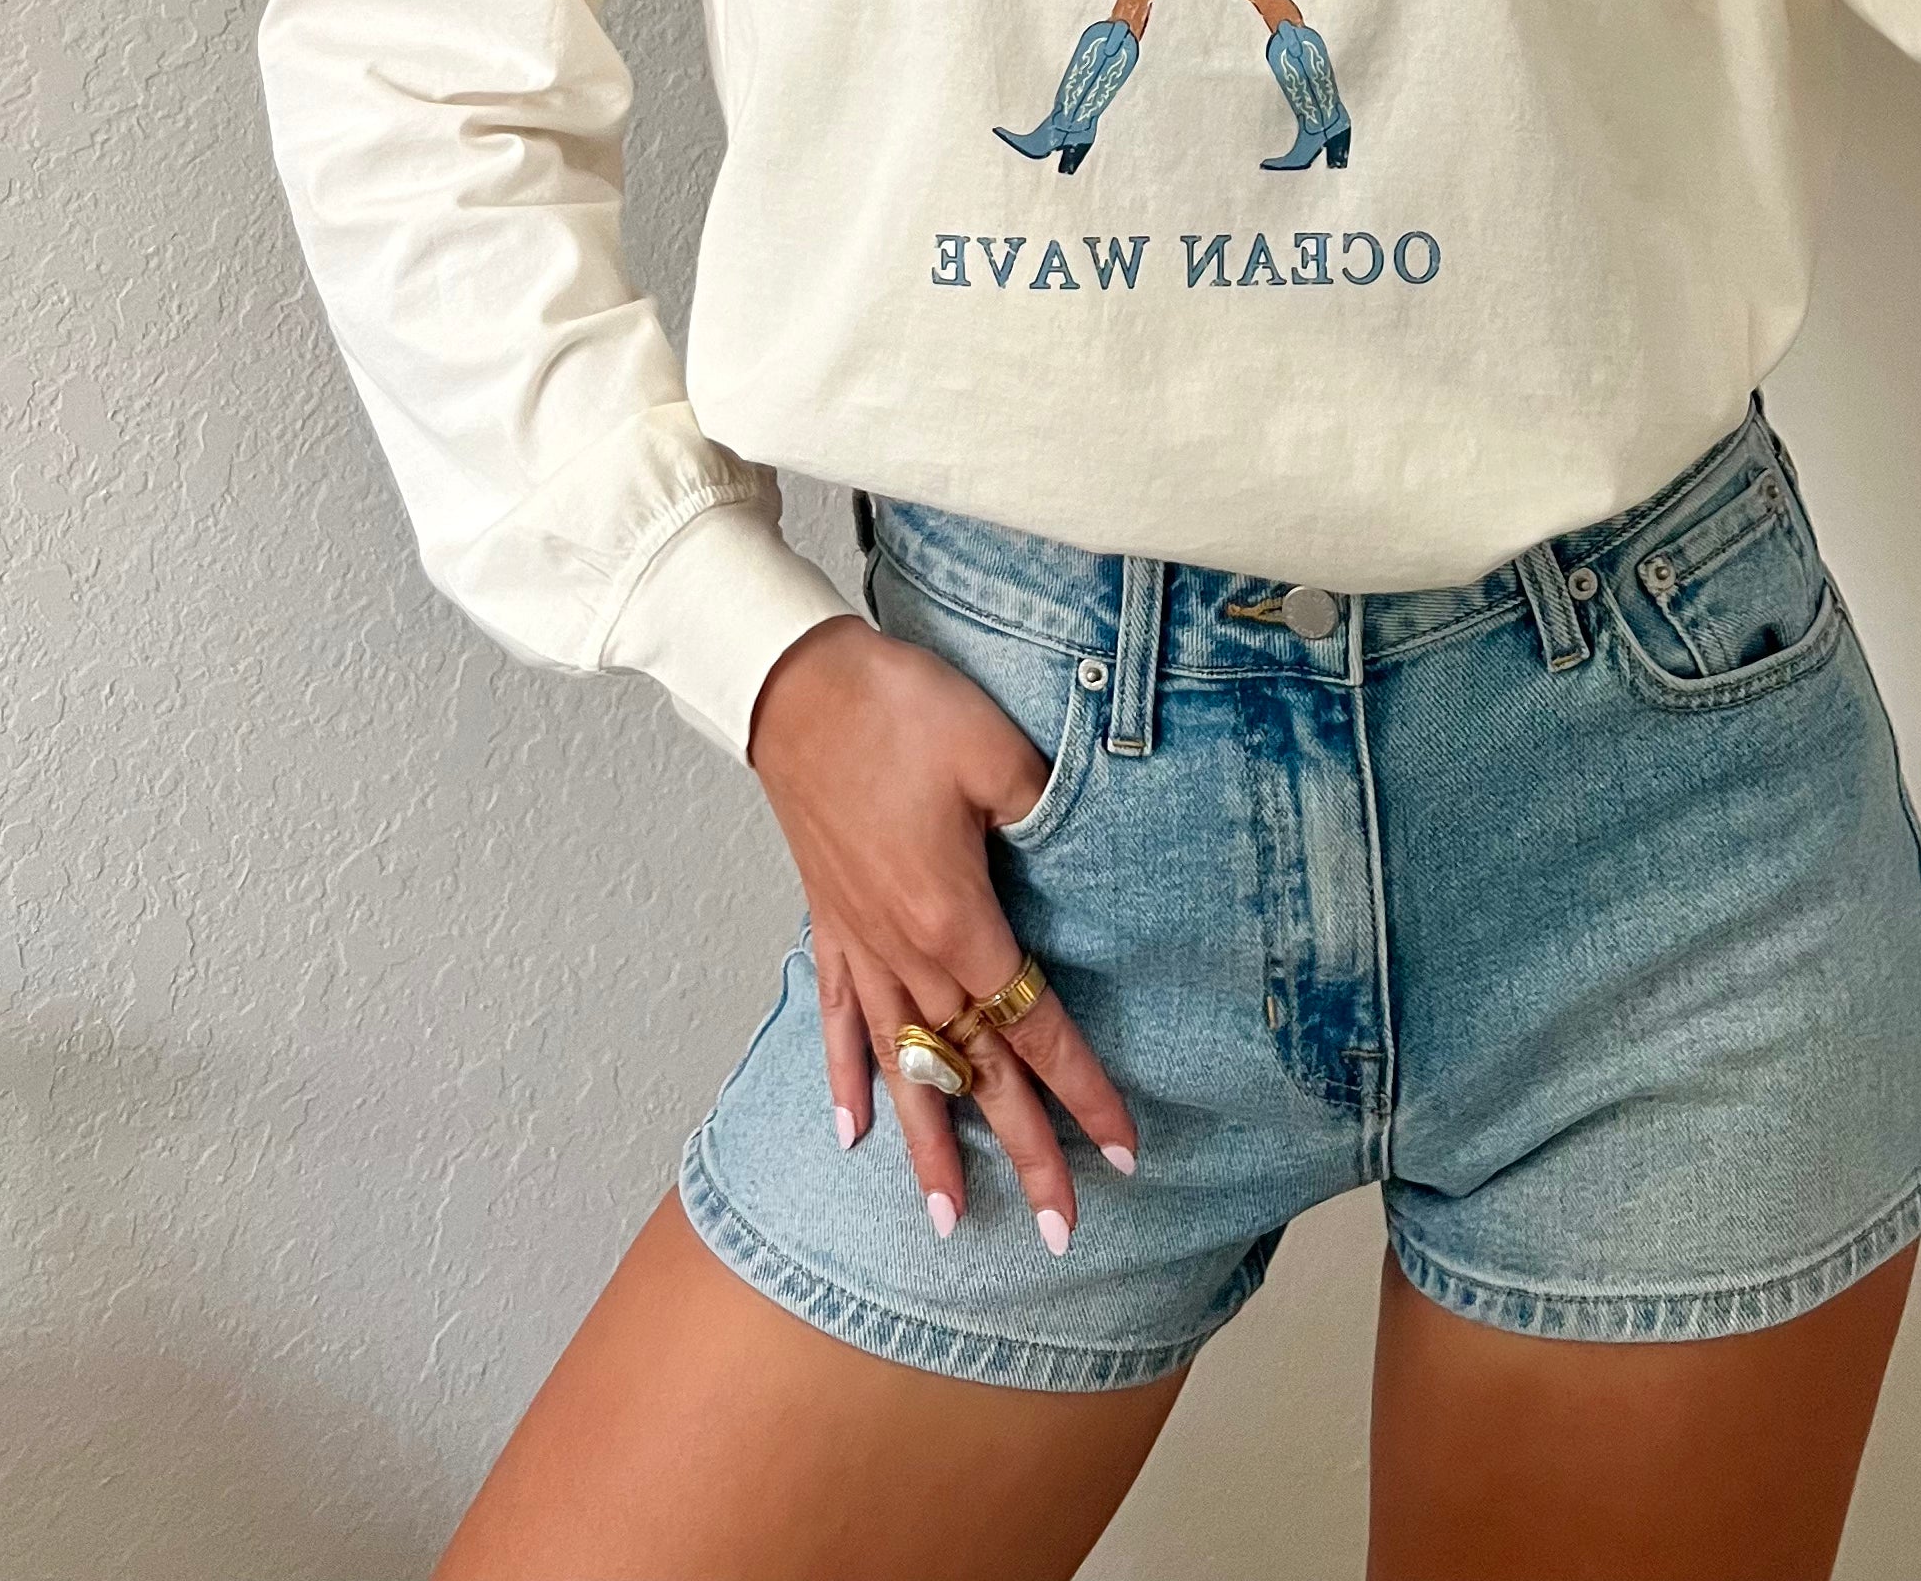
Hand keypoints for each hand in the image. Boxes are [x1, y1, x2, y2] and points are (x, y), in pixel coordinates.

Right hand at [748, 618, 1137, 1250]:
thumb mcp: (996, 749)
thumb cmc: (899, 709)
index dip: (1082, 1092)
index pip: (1034, 1029)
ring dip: (929, 1146)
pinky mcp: (829, 921)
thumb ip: (1049, 811)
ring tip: (946, 1221)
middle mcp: (906, 953)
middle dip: (1023, 1154)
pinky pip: (837, 1017)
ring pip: (904, 1068)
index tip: (1124, 1153)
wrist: (796, 688)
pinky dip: (842, 1077)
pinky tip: (850, 1131)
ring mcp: (861, 944)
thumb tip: (1085, 853)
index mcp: (956, 921)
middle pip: (974, 1073)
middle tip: (1060, 1233)